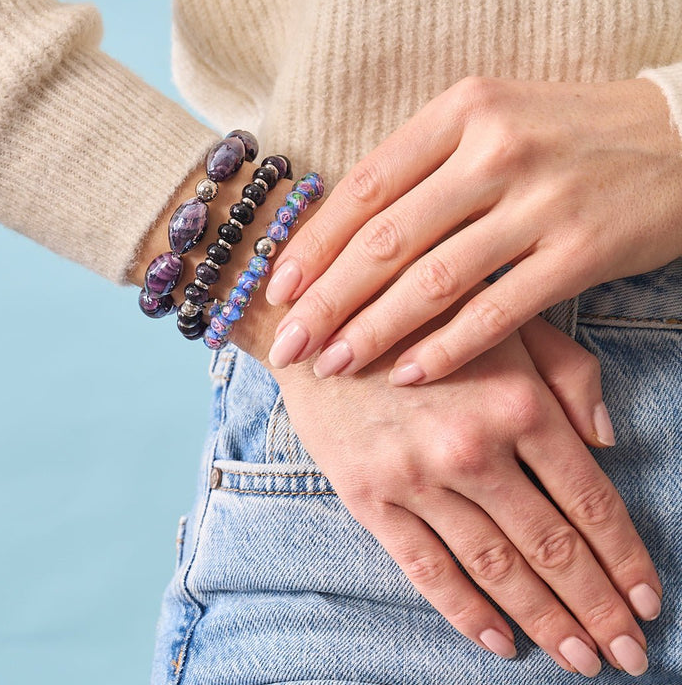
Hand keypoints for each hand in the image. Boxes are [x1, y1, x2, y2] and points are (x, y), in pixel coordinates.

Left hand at [264, 77, 681, 382]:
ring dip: (373, 330)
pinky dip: (446, 347)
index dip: (313, 245)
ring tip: (332, 364)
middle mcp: (493, 148)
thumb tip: (347, 234)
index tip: (278, 291)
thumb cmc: (567, 135)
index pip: (365, 187)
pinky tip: (406, 374)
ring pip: (432, 278)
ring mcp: (540, 199)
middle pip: (386, 238)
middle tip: (287, 345)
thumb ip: (423, 169)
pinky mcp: (582, 249)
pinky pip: (497, 310)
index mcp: (459, 112)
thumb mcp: (490, 124)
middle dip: (326, 299)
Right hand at [274, 316, 659, 676]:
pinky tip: (500, 642)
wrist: (323, 324)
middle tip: (628, 653)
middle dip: (596, 608)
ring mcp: (417, 476)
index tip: (648, 600)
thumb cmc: (423, 321)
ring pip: (495, 567)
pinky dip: (466, 612)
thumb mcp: (507, 324)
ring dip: (545, 621)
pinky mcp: (369, 496)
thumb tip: (607, 440)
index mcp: (516, 401)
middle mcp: (472, 446)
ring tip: (581, 659)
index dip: (625, 558)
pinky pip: (426, 568)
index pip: (588, 500)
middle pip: (550, 546)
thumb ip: (571, 374)